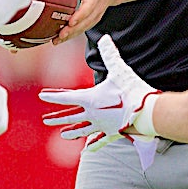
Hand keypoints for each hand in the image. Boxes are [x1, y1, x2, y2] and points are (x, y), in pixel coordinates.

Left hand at [39, 35, 160, 146]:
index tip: (41, 95)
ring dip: (72, 132)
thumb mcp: (119, 70)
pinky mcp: (112, 133)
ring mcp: (102, 125)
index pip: (66, 97)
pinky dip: (93, 145)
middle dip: (57, 118)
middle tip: (46, 120)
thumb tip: (105, 38)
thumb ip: (110, 54)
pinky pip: (100, 140)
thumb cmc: (131, 90)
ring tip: (63, 135)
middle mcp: (92, 114)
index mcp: (90, 99)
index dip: (52, 96)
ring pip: (82, 130)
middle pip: (71, 117)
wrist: (146, 112)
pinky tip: (88, 150)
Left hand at [52, 0, 117, 44]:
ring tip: (56, 40)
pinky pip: (81, 30)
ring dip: (70, 36)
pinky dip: (71, 35)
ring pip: (83, 28)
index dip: (80, 16)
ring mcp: (95, 16)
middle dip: (72, 30)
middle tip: (59, 35)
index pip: (89, 7)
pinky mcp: (91, 21)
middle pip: (85, 22)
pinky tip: (59, 39)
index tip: (71, 22)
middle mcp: (96, 8)